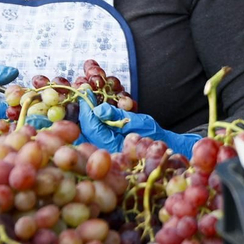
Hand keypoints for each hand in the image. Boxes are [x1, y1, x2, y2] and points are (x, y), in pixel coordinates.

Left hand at [78, 101, 198, 158]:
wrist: (162, 149)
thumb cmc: (153, 136)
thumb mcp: (139, 122)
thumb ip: (118, 116)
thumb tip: (98, 109)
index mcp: (112, 147)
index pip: (91, 127)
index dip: (87, 108)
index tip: (85, 91)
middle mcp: (103, 152)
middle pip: (83, 131)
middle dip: (82, 111)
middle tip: (83, 93)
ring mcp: (102, 151)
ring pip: (85, 133)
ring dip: (84, 116)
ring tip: (86, 99)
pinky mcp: (104, 148)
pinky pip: (91, 134)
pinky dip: (90, 121)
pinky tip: (92, 110)